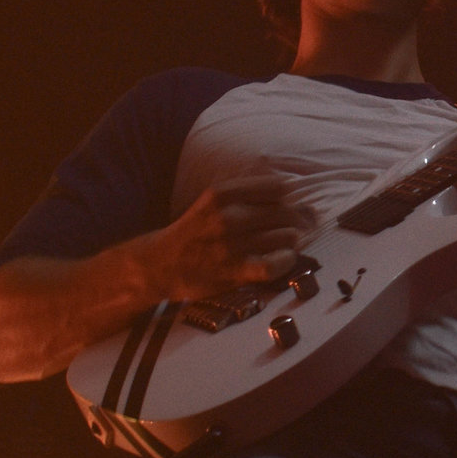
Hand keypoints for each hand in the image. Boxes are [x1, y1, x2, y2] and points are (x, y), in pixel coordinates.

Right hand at [139, 174, 304, 299]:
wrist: (161, 265)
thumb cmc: (195, 231)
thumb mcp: (213, 202)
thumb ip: (248, 195)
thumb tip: (294, 192)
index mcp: (221, 194)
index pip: (277, 187)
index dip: (287, 197)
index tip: (285, 203)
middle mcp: (227, 217)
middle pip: (284, 212)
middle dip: (295, 219)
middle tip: (294, 226)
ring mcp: (231, 245)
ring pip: (284, 236)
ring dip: (292, 240)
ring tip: (287, 242)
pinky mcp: (234, 271)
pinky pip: (274, 264)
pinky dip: (286, 260)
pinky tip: (285, 258)